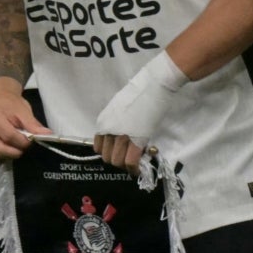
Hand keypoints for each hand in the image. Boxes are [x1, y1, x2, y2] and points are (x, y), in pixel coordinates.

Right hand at [0, 81, 47, 164]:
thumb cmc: (11, 104)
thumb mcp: (23, 111)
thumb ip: (33, 125)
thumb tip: (47, 136)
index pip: (9, 136)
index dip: (23, 143)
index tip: (30, 142)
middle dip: (14, 153)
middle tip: (23, 148)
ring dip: (5, 157)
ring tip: (13, 148)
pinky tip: (5, 148)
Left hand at [93, 53, 188, 171]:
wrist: (154, 84)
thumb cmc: (140, 92)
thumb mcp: (120, 108)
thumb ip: (117, 123)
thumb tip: (121, 135)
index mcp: (102, 122)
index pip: (99, 148)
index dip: (111, 152)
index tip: (121, 152)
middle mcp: (107, 130)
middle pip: (107, 158)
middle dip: (119, 161)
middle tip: (131, 157)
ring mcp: (120, 136)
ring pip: (117, 162)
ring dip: (126, 165)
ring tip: (137, 161)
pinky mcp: (135, 139)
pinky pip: (130, 162)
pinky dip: (134, 169)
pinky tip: (140, 168)